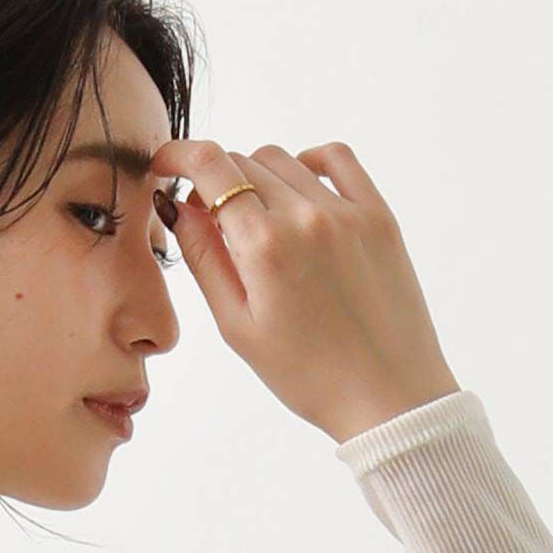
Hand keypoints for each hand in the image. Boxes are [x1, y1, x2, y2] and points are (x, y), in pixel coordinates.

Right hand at [149, 137, 460, 442]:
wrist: (387, 396)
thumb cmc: (308, 375)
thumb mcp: (237, 327)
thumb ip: (204, 259)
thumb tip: (180, 207)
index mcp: (263, 247)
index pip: (210, 167)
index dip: (178, 156)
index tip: (165, 165)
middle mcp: (305, 217)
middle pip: (243, 162)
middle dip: (215, 182)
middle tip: (212, 219)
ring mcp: (346, 212)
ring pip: (284, 160)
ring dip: (258, 177)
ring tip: (258, 221)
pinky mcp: (378, 216)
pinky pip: (336, 160)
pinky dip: (308, 162)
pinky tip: (298, 189)